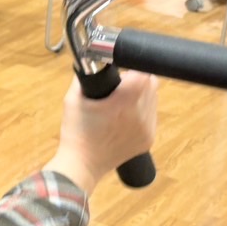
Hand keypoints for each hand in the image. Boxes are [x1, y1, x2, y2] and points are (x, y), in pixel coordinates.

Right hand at [44, 72, 158, 195]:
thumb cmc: (76, 132)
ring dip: (142, 96)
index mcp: (124, 103)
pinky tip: (125, 120)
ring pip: (153, 100)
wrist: (82, 164)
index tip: (122, 74)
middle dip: (138, 81)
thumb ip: (84, 76)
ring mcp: (147, 129)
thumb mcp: (73, 99)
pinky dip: (142, 113)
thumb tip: (93, 61)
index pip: (144, 73)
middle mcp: (140, 115)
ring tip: (122, 105)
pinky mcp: (148, 140)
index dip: (133, 70)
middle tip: (120, 88)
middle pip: (152, 85)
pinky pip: (151, 116)